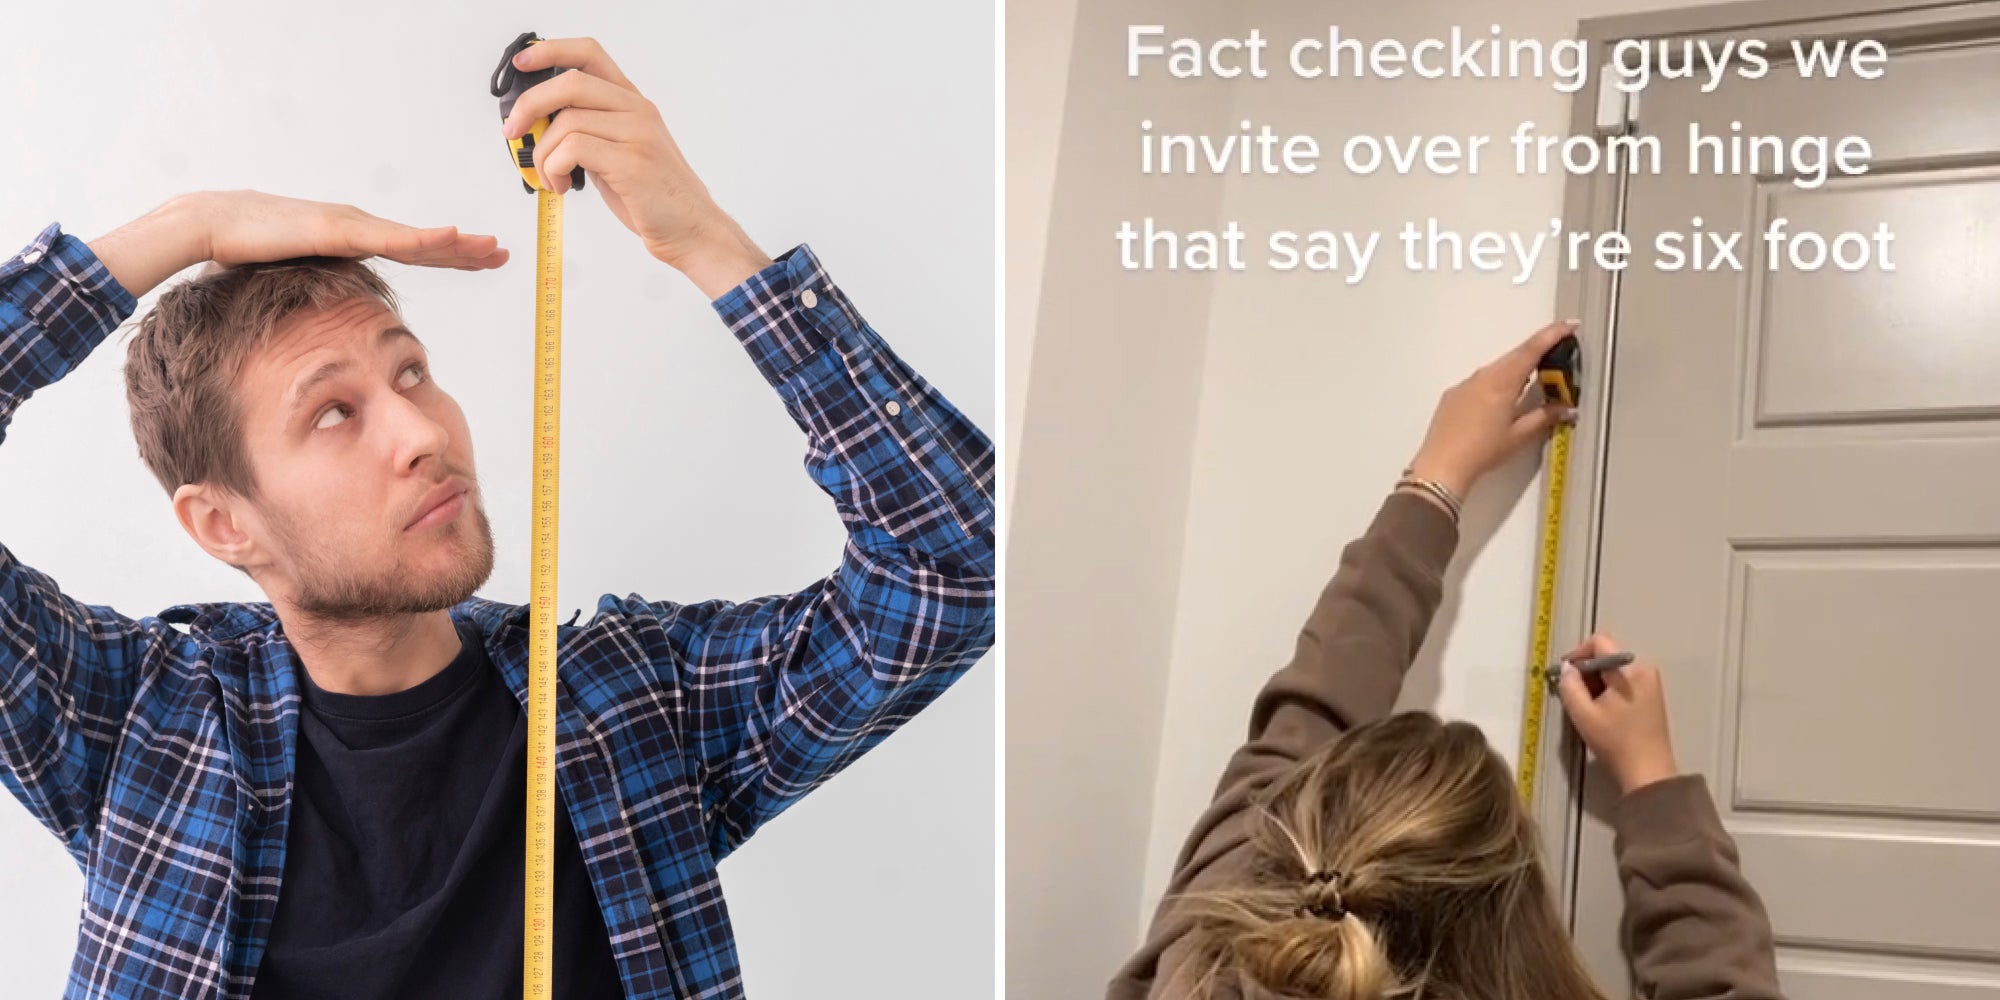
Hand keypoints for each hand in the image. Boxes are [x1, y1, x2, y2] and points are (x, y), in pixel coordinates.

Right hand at [195, 190, 508, 271]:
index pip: (412, 249)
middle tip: (503, 254)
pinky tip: (455, 240)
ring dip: (458, 244)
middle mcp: (359, 227)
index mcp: (352, 239)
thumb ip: (317, 291)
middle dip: (467, 250)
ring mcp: (352, 226)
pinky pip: (392, 239)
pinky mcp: (340, 230)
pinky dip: (426, 240)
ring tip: (492, 248)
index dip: (449, 255)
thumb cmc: (242, 253)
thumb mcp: (294, 279)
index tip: (481, 259)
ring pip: (418, 239)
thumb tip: (324, 324)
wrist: (210, 227)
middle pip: (425, 243)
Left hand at [501, 36, 773, 297]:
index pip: (589, 54)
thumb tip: (538, 126)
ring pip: (566, 123)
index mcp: (633, 103)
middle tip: (513, 133)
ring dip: (544, 154)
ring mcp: (637, 134)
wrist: (692, 231)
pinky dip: (554, 169)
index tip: (522, 62)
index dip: (550, 51)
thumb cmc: (652, 198)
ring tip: (551, 179)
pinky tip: (562, 187)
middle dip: (530, 106)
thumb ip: (588, 132)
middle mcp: (638, 110)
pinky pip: (573, 150)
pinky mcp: (632, 162)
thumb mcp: (619, 153)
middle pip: (571, 83)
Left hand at [1404, 320, 1579, 498]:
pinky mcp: (1453, 395)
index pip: (1532, 350)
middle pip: (1515, 356)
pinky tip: (1502, 400)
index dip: (1552, 335)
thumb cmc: (1483, 451)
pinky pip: (1481, 381)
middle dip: (1538, 353)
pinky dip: (1497, 382)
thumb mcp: (1519, 436)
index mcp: (1502, 381)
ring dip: (1517, 370)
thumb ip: (1545, 417)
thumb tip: (1566, 408)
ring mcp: (1465, 384)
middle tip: (1558, 356)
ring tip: (1534, 381)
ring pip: (1497, 369)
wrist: (1441, 466)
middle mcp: (1482, 376)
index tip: (1569, 325)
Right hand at [1554, 632, 1678, 793]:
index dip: (1577, 654)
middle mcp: (1645, 670)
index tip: (1565, 675)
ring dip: (1597, 683)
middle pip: (1607, 656)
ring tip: (1588, 708)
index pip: (1599, 642)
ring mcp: (1651, 683)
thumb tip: (1567, 669)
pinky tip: (1604, 713)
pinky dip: (1609, 691)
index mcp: (1630, 670)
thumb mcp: (1583, 714)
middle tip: (1574, 696)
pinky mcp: (1653, 697)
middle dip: (1586, 672)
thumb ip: (1569, 685)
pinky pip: (1624, 682)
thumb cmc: (1616, 742)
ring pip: (1614, 671)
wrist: (1648, 773)